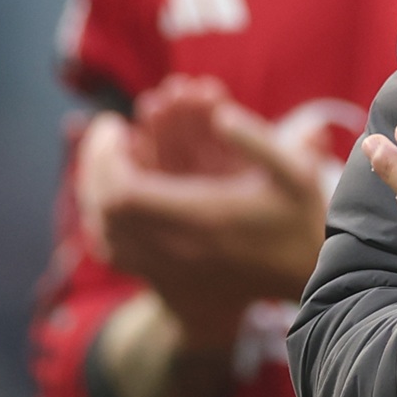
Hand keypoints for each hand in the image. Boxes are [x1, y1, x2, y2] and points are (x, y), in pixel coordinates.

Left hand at [78, 77, 335, 342]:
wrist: (302, 281)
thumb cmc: (300, 224)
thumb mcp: (296, 174)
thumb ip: (258, 140)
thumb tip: (219, 114)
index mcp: (202, 219)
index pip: (125, 193)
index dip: (107, 158)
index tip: (118, 125)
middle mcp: (177, 249)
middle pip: (105, 209)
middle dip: (96, 164)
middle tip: (108, 134)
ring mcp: (168, 268)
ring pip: (103, 232)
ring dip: (95, 190)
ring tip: (105, 158)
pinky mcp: (165, 279)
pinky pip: (113, 252)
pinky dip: (101, 221)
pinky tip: (108, 196)